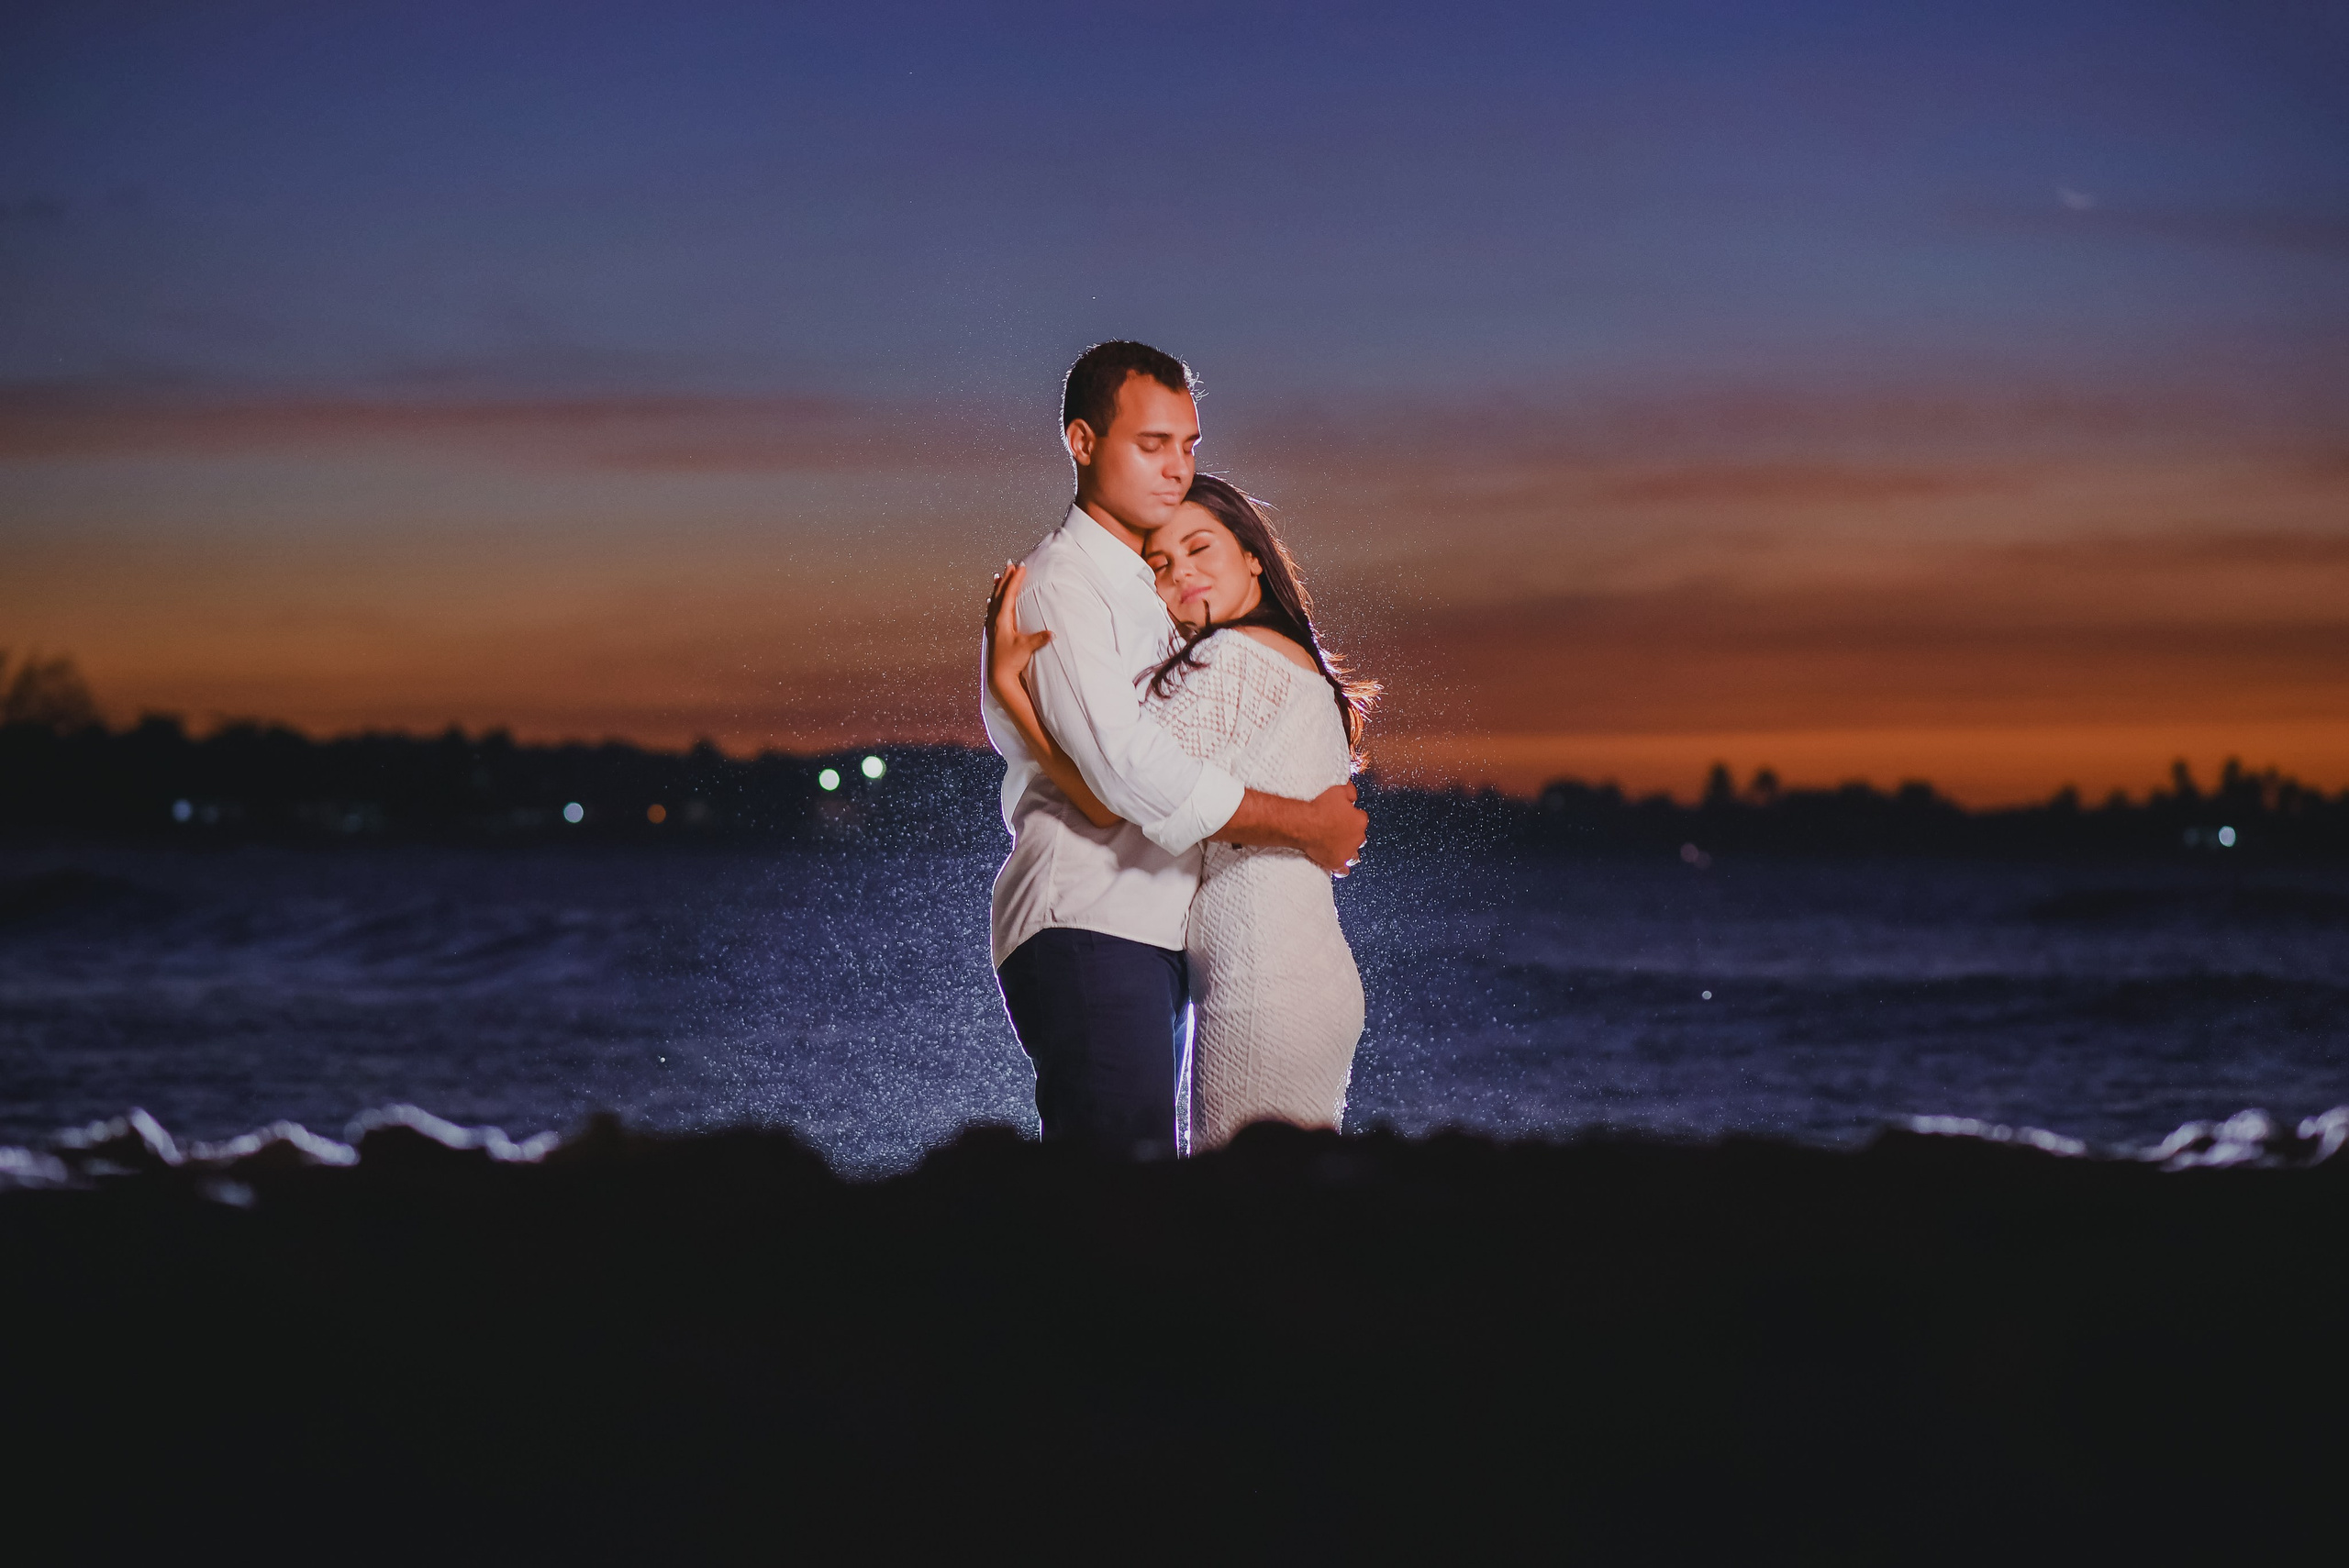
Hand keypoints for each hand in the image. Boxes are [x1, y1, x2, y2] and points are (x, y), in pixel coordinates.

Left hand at [985, 561, 1050, 700]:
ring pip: (994, 601)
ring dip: (998, 588)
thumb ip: (1039, 639)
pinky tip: (991, 602)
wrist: (999, 678)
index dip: (1015, 580)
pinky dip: (993, 602)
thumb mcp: (1027, 648)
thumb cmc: (1011, 662)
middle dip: (1006, 579)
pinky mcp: (993, 634)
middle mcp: (995, 621)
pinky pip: (992, 611)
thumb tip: (1053, 633)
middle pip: (999, 594)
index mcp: (1002, 620)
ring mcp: (992, 627)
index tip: (1021, 567)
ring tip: (998, 576)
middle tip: (1010, 565)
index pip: (1009, 595)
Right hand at [1303, 782, 1367, 876]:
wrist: (1305, 825)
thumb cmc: (1320, 808)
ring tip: (1340, 847)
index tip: (1342, 814)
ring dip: (1349, 850)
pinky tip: (1339, 867)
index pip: (1360, 817)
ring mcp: (1348, 852)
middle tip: (1337, 828)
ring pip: (1354, 854)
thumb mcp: (1338, 791)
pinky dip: (1342, 869)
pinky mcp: (1337, 862)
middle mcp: (1358, 837)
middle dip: (1351, 832)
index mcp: (1360, 820)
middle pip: (1359, 835)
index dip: (1351, 815)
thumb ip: (1350, 791)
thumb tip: (1354, 793)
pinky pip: (1343, 870)